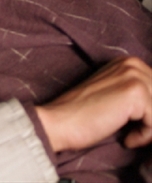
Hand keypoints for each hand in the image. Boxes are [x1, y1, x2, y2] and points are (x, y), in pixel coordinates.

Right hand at [35, 56, 151, 152]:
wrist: (59, 122)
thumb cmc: (84, 115)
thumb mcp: (115, 97)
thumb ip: (139, 96)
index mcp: (129, 63)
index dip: (150, 113)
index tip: (135, 124)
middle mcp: (133, 64)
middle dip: (151, 121)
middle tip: (133, 133)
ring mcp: (134, 76)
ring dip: (149, 130)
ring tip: (129, 135)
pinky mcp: (134, 92)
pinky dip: (145, 137)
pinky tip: (127, 138)